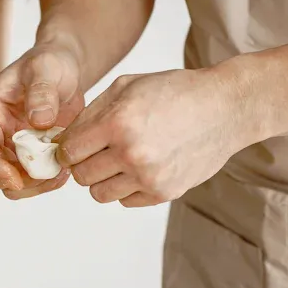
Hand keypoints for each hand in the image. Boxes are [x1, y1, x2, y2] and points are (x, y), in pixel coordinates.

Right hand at [0, 42, 84, 198]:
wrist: (62, 66)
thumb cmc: (49, 62)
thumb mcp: (45, 68)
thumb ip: (41, 91)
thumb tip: (38, 120)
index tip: (15, 181)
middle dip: (20, 182)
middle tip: (50, 178)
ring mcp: (11, 145)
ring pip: (14, 181)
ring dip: (36, 184)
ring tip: (62, 173)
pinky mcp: (29, 154)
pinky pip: (33, 177)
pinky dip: (47, 179)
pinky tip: (65, 169)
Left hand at [58, 68, 256, 207]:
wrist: (225, 108)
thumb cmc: (175, 93)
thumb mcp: (127, 87)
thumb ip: (90, 115)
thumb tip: (61, 142)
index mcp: (118, 123)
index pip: (68, 151)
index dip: (68, 148)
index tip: (76, 145)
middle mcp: (131, 153)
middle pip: (81, 176)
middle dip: (84, 164)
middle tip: (99, 151)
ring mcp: (148, 177)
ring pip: (99, 194)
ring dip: (104, 178)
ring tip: (121, 159)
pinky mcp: (163, 192)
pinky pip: (125, 201)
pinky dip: (127, 187)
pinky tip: (142, 166)